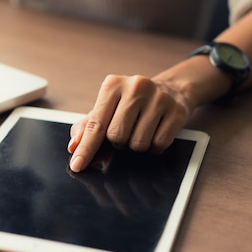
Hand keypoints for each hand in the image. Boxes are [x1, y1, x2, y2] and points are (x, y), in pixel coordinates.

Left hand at [67, 74, 192, 171]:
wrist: (170, 89)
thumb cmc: (130, 103)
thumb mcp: (107, 108)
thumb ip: (87, 127)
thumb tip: (74, 146)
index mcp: (112, 85)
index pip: (96, 124)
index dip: (86, 148)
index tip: (77, 166)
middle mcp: (135, 87)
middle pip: (117, 136)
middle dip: (118, 142)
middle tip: (126, 130)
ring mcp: (159, 97)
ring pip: (138, 144)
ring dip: (136, 146)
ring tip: (141, 129)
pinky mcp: (177, 110)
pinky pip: (159, 145)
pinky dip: (154, 147)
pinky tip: (155, 132)